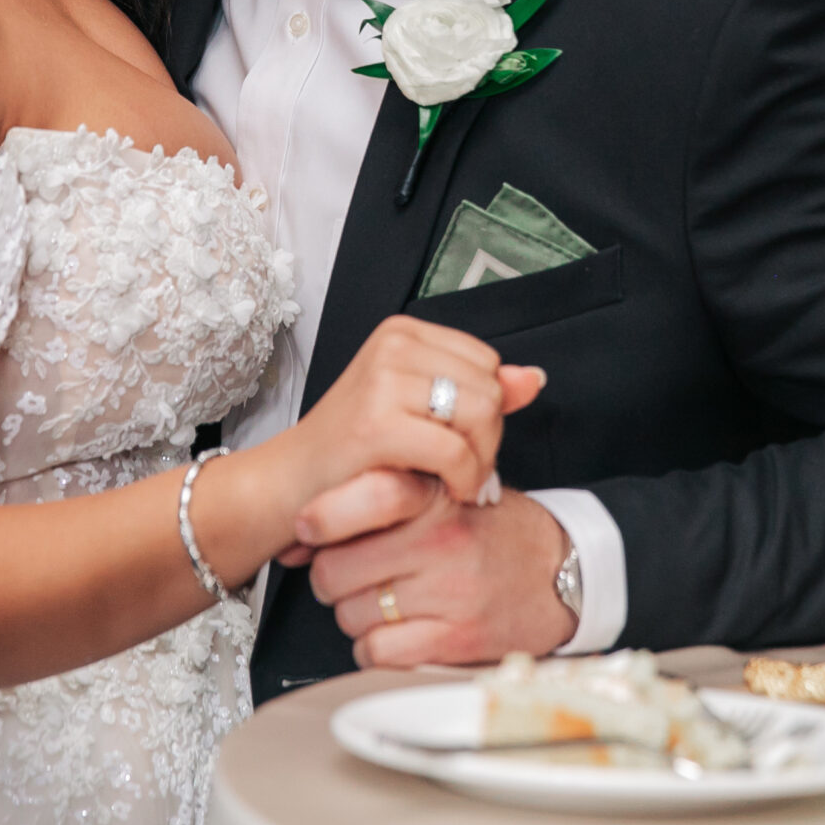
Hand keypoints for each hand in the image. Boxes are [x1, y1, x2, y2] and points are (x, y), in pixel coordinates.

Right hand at [282, 316, 545, 507]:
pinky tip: (444, 492)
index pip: (488, 363)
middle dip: (487, 439)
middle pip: (490, 389)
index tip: (462, 444)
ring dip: (478, 461)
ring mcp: (382, 380)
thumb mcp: (421, 412)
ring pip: (481, 415)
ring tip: (454, 482)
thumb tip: (535, 377)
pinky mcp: (377, 424)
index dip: (487, 410)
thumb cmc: (353, 453)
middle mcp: (392, 345)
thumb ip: (480, 391)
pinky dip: (462, 479)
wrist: (289, 487)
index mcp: (401, 332)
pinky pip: (456, 451)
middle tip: (461, 472)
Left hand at [301, 476, 579, 667]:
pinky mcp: (457, 637)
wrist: (562, 571)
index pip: (361, 496)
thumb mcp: (447, 491)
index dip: (320, 518)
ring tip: (385, 603)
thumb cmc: (492, 531)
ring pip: (350, 614)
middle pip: (335, 568)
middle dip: (334, 577)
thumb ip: (383, 496)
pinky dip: (375, 649)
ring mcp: (449, 590)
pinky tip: (395, 634)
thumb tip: (301, 526)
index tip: (307, 529)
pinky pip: (377, 652)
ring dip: (356, 615)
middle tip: (353, 576)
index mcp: (436, 495)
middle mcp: (441, 539)